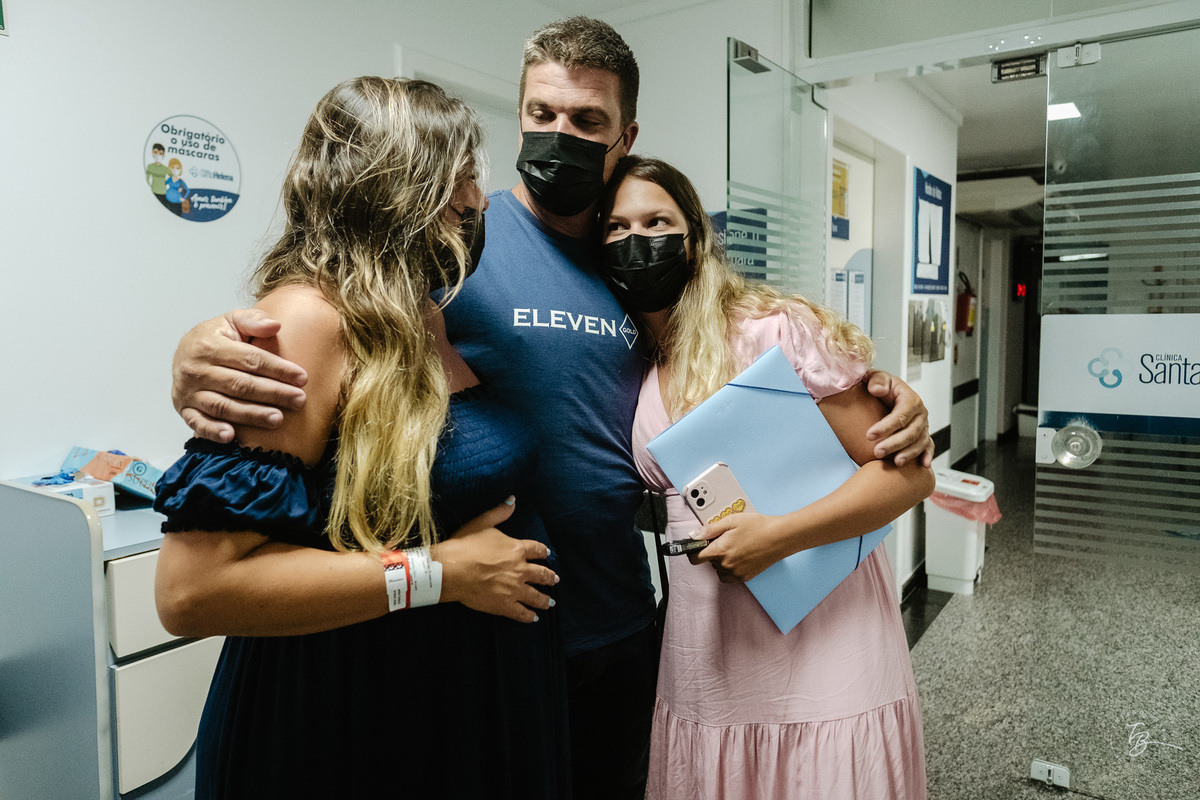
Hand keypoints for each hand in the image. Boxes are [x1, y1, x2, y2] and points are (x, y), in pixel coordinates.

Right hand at [172, 309, 308, 442]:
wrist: (182, 352)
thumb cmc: (215, 337)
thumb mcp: (232, 321)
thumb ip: (253, 320)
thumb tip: (276, 325)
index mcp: (210, 345)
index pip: (250, 360)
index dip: (278, 369)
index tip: (302, 378)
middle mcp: (196, 369)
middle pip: (240, 385)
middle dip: (273, 393)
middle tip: (299, 400)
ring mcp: (188, 391)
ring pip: (223, 406)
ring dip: (251, 414)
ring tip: (278, 419)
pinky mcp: (183, 408)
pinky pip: (197, 422)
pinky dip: (212, 431)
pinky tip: (231, 436)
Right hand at [435, 499, 558, 622]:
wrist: (452, 570)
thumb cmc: (464, 545)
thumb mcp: (482, 523)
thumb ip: (500, 512)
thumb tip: (513, 500)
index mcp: (516, 549)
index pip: (537, 550)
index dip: (543, 552)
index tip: (547, 555)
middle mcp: (520, 570)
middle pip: (541, 574)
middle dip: (550, 578)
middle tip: (555, 580)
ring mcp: (514, 589)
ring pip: (535, 596)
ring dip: (544, 600)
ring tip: (550, 603)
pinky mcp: (504, 605)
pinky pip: (521, 613)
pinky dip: (529, 616)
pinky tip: (534, 618)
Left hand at [692, 512, 784, 583]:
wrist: (780, 537)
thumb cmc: (758, 526)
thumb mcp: (731, 521)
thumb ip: (709, 529)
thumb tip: (693, 535)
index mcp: (720, 550)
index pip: (695, 558)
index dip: (693, 550)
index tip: (697, 545)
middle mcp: (726, 565)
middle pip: (709, 562)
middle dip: (713, 551)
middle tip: (726, 539)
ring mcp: (736, 573)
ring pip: (718, 569)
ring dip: (721, 560)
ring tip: (735, 547)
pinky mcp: (745, 577)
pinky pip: (729, 576)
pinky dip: (730, 568)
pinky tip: (739, 556)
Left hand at [863, 370, 933, 466]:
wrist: (887, 394)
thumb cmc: (881, 387)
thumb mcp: (877, 378)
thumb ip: (876, 380)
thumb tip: (876, 389)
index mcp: (910, 398)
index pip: (900, 414)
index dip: (886, 426)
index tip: (869, 435)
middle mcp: (920, 413)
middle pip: (910, 431)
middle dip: (894, 443)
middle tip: (877, 452)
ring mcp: (923, 426)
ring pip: (919, 442)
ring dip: (908, 453)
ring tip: (895, 462)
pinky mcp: (923, 435)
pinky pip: (928, 446)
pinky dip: (927, 455)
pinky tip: (924, 465)